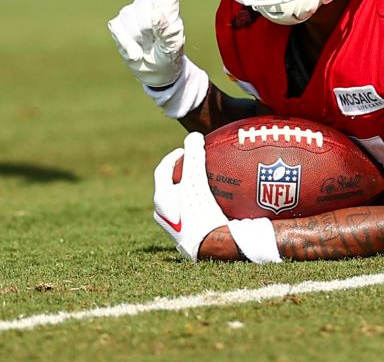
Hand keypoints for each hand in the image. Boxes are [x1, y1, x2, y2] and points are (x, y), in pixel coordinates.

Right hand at [108, 0, 185, 88]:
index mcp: (169, 8)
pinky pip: (117, 28)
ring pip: (130, 20)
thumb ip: (167, 31)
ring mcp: (133, 12)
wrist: (155, 72)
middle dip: (148, 31)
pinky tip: (135, 50)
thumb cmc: (169, 57)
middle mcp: (151, 4)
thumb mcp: (173, 49)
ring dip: (137, 39)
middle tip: (155, 43)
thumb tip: (156, 14)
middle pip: (143, 11)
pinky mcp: (119, 22)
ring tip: (147, 46)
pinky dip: (125, 44)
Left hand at [153, 132, 227, 260]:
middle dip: (183, 174)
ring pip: (183, 202)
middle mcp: (165, 215)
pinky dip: (205, 204)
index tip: (185, 150)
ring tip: (209, 181)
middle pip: (171, 187)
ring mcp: (178, 227)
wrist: (210, 248)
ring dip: (193, 190)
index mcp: (161, 200)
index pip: (162, 171)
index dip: (172, 157)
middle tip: (196, 164)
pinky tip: (222, 201)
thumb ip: (194, 157)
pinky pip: (196, 214)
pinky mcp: (191, 236)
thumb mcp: (196, 181)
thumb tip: (193, 135)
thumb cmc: (200, 212)